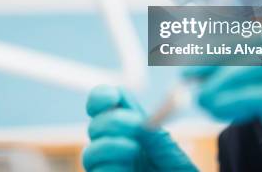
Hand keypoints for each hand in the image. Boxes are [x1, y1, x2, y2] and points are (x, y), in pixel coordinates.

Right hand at [83, 85, 197, 171]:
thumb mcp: (172, 155)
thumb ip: (155, 138)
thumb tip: (140, 122)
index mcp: (130, 128)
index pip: (104, 104)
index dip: (101, 96)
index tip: (112, 97)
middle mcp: (115, 146)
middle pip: (95, 125)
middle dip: (112, 121)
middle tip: (136, 124)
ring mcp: (109, 168)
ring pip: (89, 153)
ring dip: (110, 147)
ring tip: (134, 150)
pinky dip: (110, 170)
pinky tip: (128, 171)